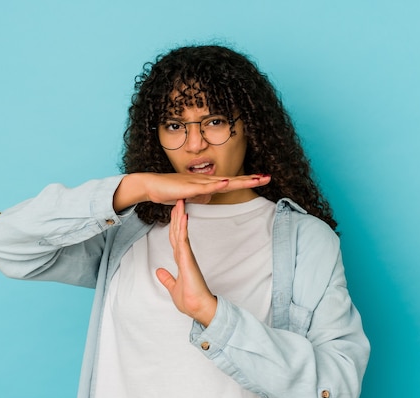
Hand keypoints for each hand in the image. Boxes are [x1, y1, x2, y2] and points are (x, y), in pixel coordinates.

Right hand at [114, 172, 270, 210]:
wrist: (151, 186)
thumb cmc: (169, 190)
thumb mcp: (190, 196)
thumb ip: (201, 196)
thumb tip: (210, 197)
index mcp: (207, 184)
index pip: (231, 182)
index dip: (247, 181)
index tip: (262, 179)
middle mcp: (206, 181)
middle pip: (233, 180)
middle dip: (251, 179)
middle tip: (268, 178)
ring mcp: (198, 183)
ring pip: (223, 182)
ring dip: (240, 181)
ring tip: (256, 179)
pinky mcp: (189, 187)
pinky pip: (205, 187)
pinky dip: (217, 185)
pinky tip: (227, 182)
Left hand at [155, 200, 216, 325]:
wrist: (198, 308)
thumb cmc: (189, 300)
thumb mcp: (173, 287)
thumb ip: (167, 278)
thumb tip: (159, 271)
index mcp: (181, 260)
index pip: (176, 238)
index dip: (174, 225)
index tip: (174, 212)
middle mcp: (184, 256)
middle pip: (178, 231)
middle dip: (177, 216)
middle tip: (178, 200)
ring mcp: (187, 257)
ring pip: (181, 232)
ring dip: (180, 217)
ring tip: (181, 202)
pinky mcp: (188, 260)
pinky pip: (184, 241)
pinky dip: (183, 228)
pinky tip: (183, 217)